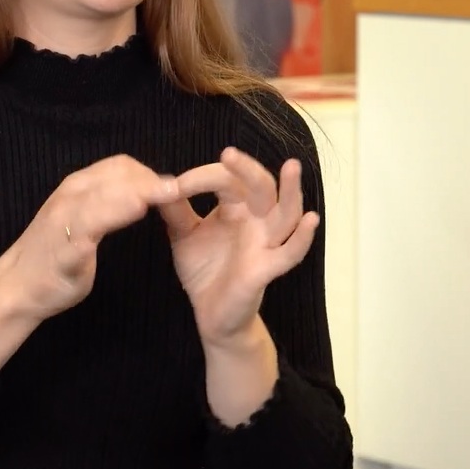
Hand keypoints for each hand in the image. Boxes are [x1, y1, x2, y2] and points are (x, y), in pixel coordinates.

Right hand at [0, 154, 180, 320]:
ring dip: (139, 191)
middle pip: (117, 175)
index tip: (172, 187)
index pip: (120, 166)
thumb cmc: (55, 254)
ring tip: (170, 192)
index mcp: (77, 189)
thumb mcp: (84, 219)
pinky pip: (90, 225)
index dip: (149, 173)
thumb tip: (146, 193)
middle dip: (152, 179)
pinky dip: (114, 215)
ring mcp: (64, 220)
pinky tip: (137, 212)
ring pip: (105, 195)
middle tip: (183, 188)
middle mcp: (70, 196)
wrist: (15, 288)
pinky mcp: (64, 247)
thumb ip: (110, 204)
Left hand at [163, 147, 319, 345]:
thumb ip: (174, 210)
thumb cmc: (205, 270)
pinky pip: (290, 253)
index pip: (227, 180)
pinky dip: (301, 238)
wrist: (210, 314)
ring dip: (291, 190)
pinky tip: (309, 221)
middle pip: (261, 186)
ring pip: (286, 212)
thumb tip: (159, 182)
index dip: (201, 177)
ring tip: (291, 167)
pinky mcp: (266, 269)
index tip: (174, 186)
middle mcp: (256, 220)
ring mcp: (265, 243)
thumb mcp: (183, 235)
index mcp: (237, 207)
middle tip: (228, 154)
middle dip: (247, 168)